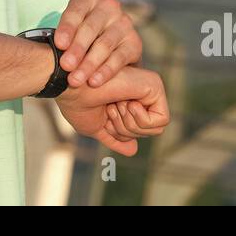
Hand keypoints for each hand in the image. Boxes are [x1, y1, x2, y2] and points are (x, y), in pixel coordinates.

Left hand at [54, 0, 142, 88]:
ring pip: (105, 44)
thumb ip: (62, 40)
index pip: (77, 9)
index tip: (59, 44)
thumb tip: (48, 58)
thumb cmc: (76, 38)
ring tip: (76, 79)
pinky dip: (106, 71)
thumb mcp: (67, 32)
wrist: (102, 51)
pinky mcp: (134, 42)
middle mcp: (108, 5)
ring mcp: (124, 22)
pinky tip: (94, 81)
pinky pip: (120, 57)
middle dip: (77, 48)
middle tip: (65, 66)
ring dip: (89, 63)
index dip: (68, 27)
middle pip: (91, 27)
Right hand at [54, 65, 168, 156]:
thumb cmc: (79, 105)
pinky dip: (141, 119)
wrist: (73, 88)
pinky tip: (127, 102)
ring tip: (116, 104)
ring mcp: (149, 88)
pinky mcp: (155, 85)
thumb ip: (115, 138)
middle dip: (126, 130)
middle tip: (110, 109)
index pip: (139, 132)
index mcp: (128, 100)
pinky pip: (162, 120)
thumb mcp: (96, 127)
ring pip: (156, 128)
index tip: (107, 117)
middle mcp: (141, 93)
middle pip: (149, 132)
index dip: (122, 134)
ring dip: (130, 123)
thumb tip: (134, 150)